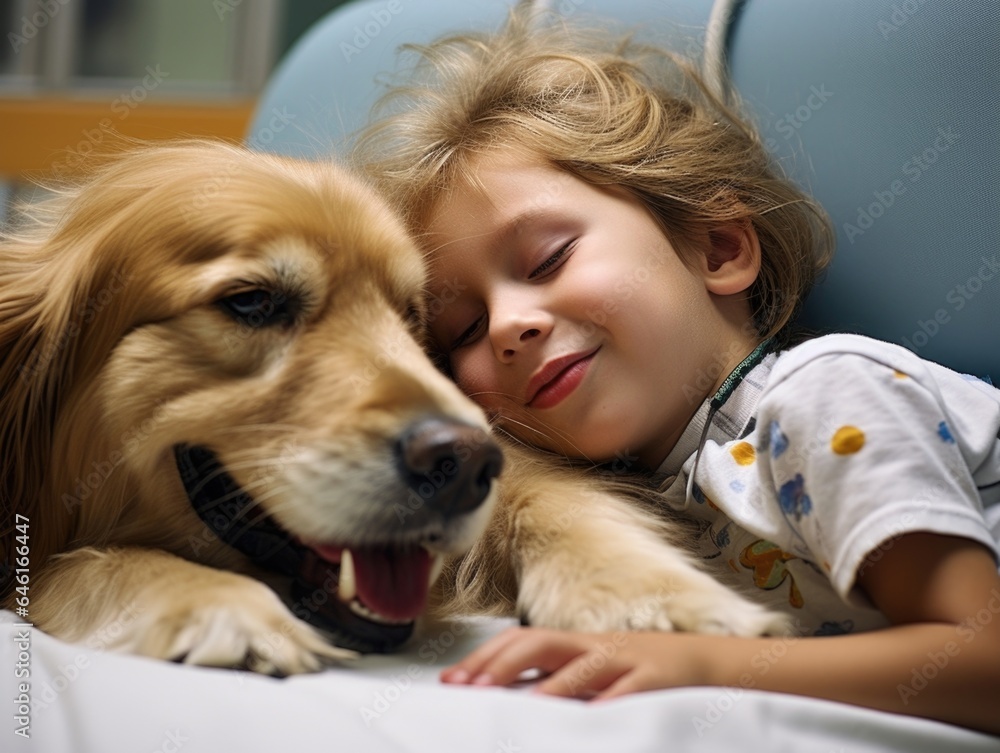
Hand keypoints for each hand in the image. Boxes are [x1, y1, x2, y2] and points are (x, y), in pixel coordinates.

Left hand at [440, 626, 714, 699]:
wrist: (706, 661)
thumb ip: (555, 678)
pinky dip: (610, 703)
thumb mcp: (593, 670)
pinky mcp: (655, 679)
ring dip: (551, 686)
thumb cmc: (640, 670)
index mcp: (575, 644)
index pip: (518, 639)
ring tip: (524, 706)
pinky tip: (592, 717)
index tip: (451, 681)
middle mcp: (593, 646)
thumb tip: (506, 694)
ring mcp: (624, 660)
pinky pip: (629, 691)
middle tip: (472, 691)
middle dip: (502, 664)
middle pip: (539, 641)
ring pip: (582, 664)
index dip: (483, 658)